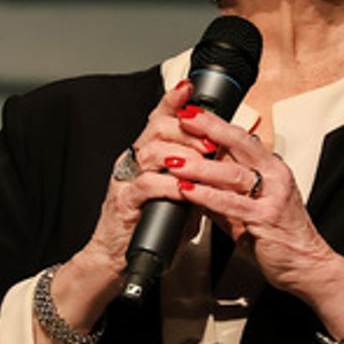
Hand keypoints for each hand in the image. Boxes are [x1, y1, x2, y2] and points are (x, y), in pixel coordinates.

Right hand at [55, 79, 206, 322]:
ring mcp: (125, 180)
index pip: (158, 119)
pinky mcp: (123, 202)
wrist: (119, 256)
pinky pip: (146, 185)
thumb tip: (224, 158)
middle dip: (188, 130)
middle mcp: (133, 161)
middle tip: (212, 140)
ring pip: (152, 152)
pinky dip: (169, 184)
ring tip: (205, 159)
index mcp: (145, 153)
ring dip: (182, 154)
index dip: (172, 100)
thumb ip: (194, 172)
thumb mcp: (178, 191)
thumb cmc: (151, 222)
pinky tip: (185, 187)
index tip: (189, 87)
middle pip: (157, 129)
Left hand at [173, 107, 343, 343]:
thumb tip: (196, 180)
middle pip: (240, 143)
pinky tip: (186, 190)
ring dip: (199, 165)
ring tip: (173, 160)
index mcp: (273, 168)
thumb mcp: (252, 207)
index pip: (242, 137)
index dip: (216, 123)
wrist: (307, 265)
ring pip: (232, 172)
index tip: (191, 112)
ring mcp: (272, 197)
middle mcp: (276, 176)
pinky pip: (231, 203)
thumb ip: (226, 191)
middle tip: (182, 119)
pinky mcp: (265, 219)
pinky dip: (205, 195)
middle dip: (208, 128)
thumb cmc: (281, 236)